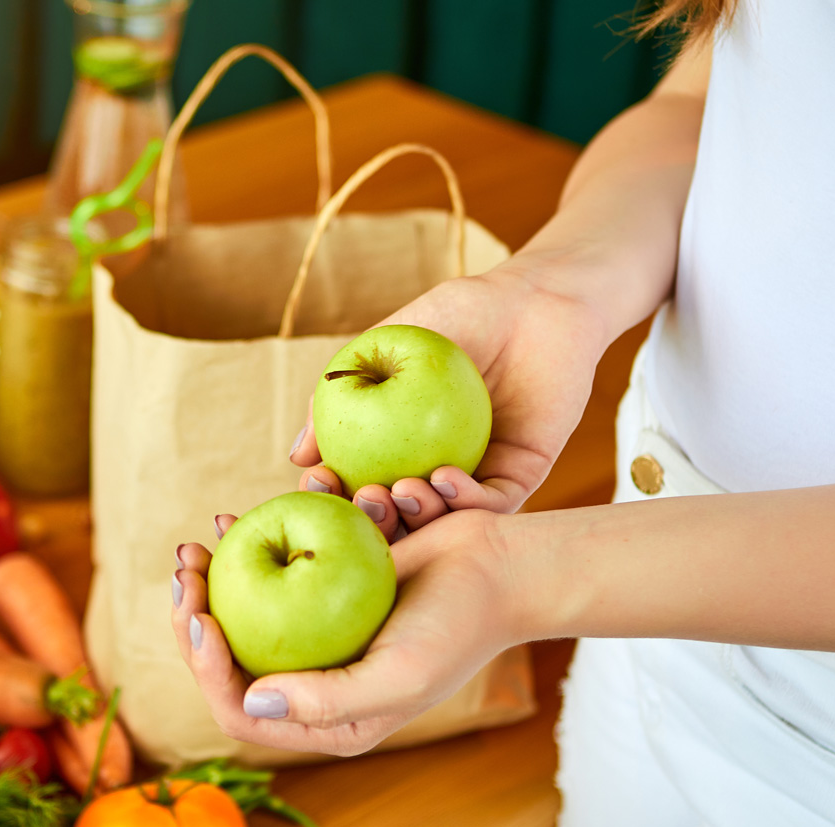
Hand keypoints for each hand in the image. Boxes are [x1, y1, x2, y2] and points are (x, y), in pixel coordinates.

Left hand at [170, 509, 519, 755]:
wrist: (501, 570)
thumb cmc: (458, 628)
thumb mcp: (401, 676)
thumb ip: (328, 700)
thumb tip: (251, 700)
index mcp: (330, 724)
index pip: (243, 713)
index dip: (208, 671)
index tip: (202, 617)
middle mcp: (317, 687)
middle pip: (230, 665)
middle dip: (194, 620)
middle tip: (185, 568)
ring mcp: (319, 640)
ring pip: (240, 619)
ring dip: (210, 582)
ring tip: (195, 544)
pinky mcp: (325, 595)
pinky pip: (268, 579)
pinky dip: (245, 551)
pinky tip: (229, 520)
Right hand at [289, 263, 607, 539]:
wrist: (537, 300)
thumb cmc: (462, 314)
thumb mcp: (388, 347)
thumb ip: (341, 395)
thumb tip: (298, 455)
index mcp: (398, 450)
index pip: (357, 485)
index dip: (333, 494)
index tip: (316, 481)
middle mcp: (434, 472)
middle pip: (399, 516)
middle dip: (377, 519)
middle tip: (366, 500)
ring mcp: (477, 478)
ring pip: (444, 520)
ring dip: (419, 515)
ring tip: (402, 491)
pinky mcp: (521, 476)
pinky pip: (493, 504)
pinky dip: (466, 500)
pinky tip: (444, 480)